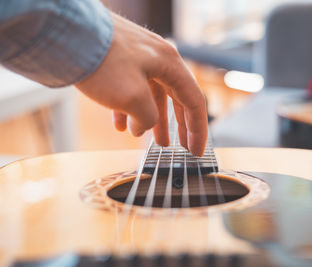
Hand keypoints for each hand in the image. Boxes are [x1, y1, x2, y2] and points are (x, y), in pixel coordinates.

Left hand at [75, 13, 207, 155]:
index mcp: (170, 64)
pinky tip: (120, 126)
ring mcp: (138, 59)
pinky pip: (131, 89)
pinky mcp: (119, 61)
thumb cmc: (102, 61)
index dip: (198, 130)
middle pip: (176, 98)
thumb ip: (148, 118)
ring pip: (153, 95)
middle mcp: (158, 59)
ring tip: (153, 141)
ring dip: (152, 120)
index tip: (196, 151)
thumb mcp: (133, 98)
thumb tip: (143, 127)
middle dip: (179, 126)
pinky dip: (129, 110)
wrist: (65, 34)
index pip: (194, 102)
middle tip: (182, 147)